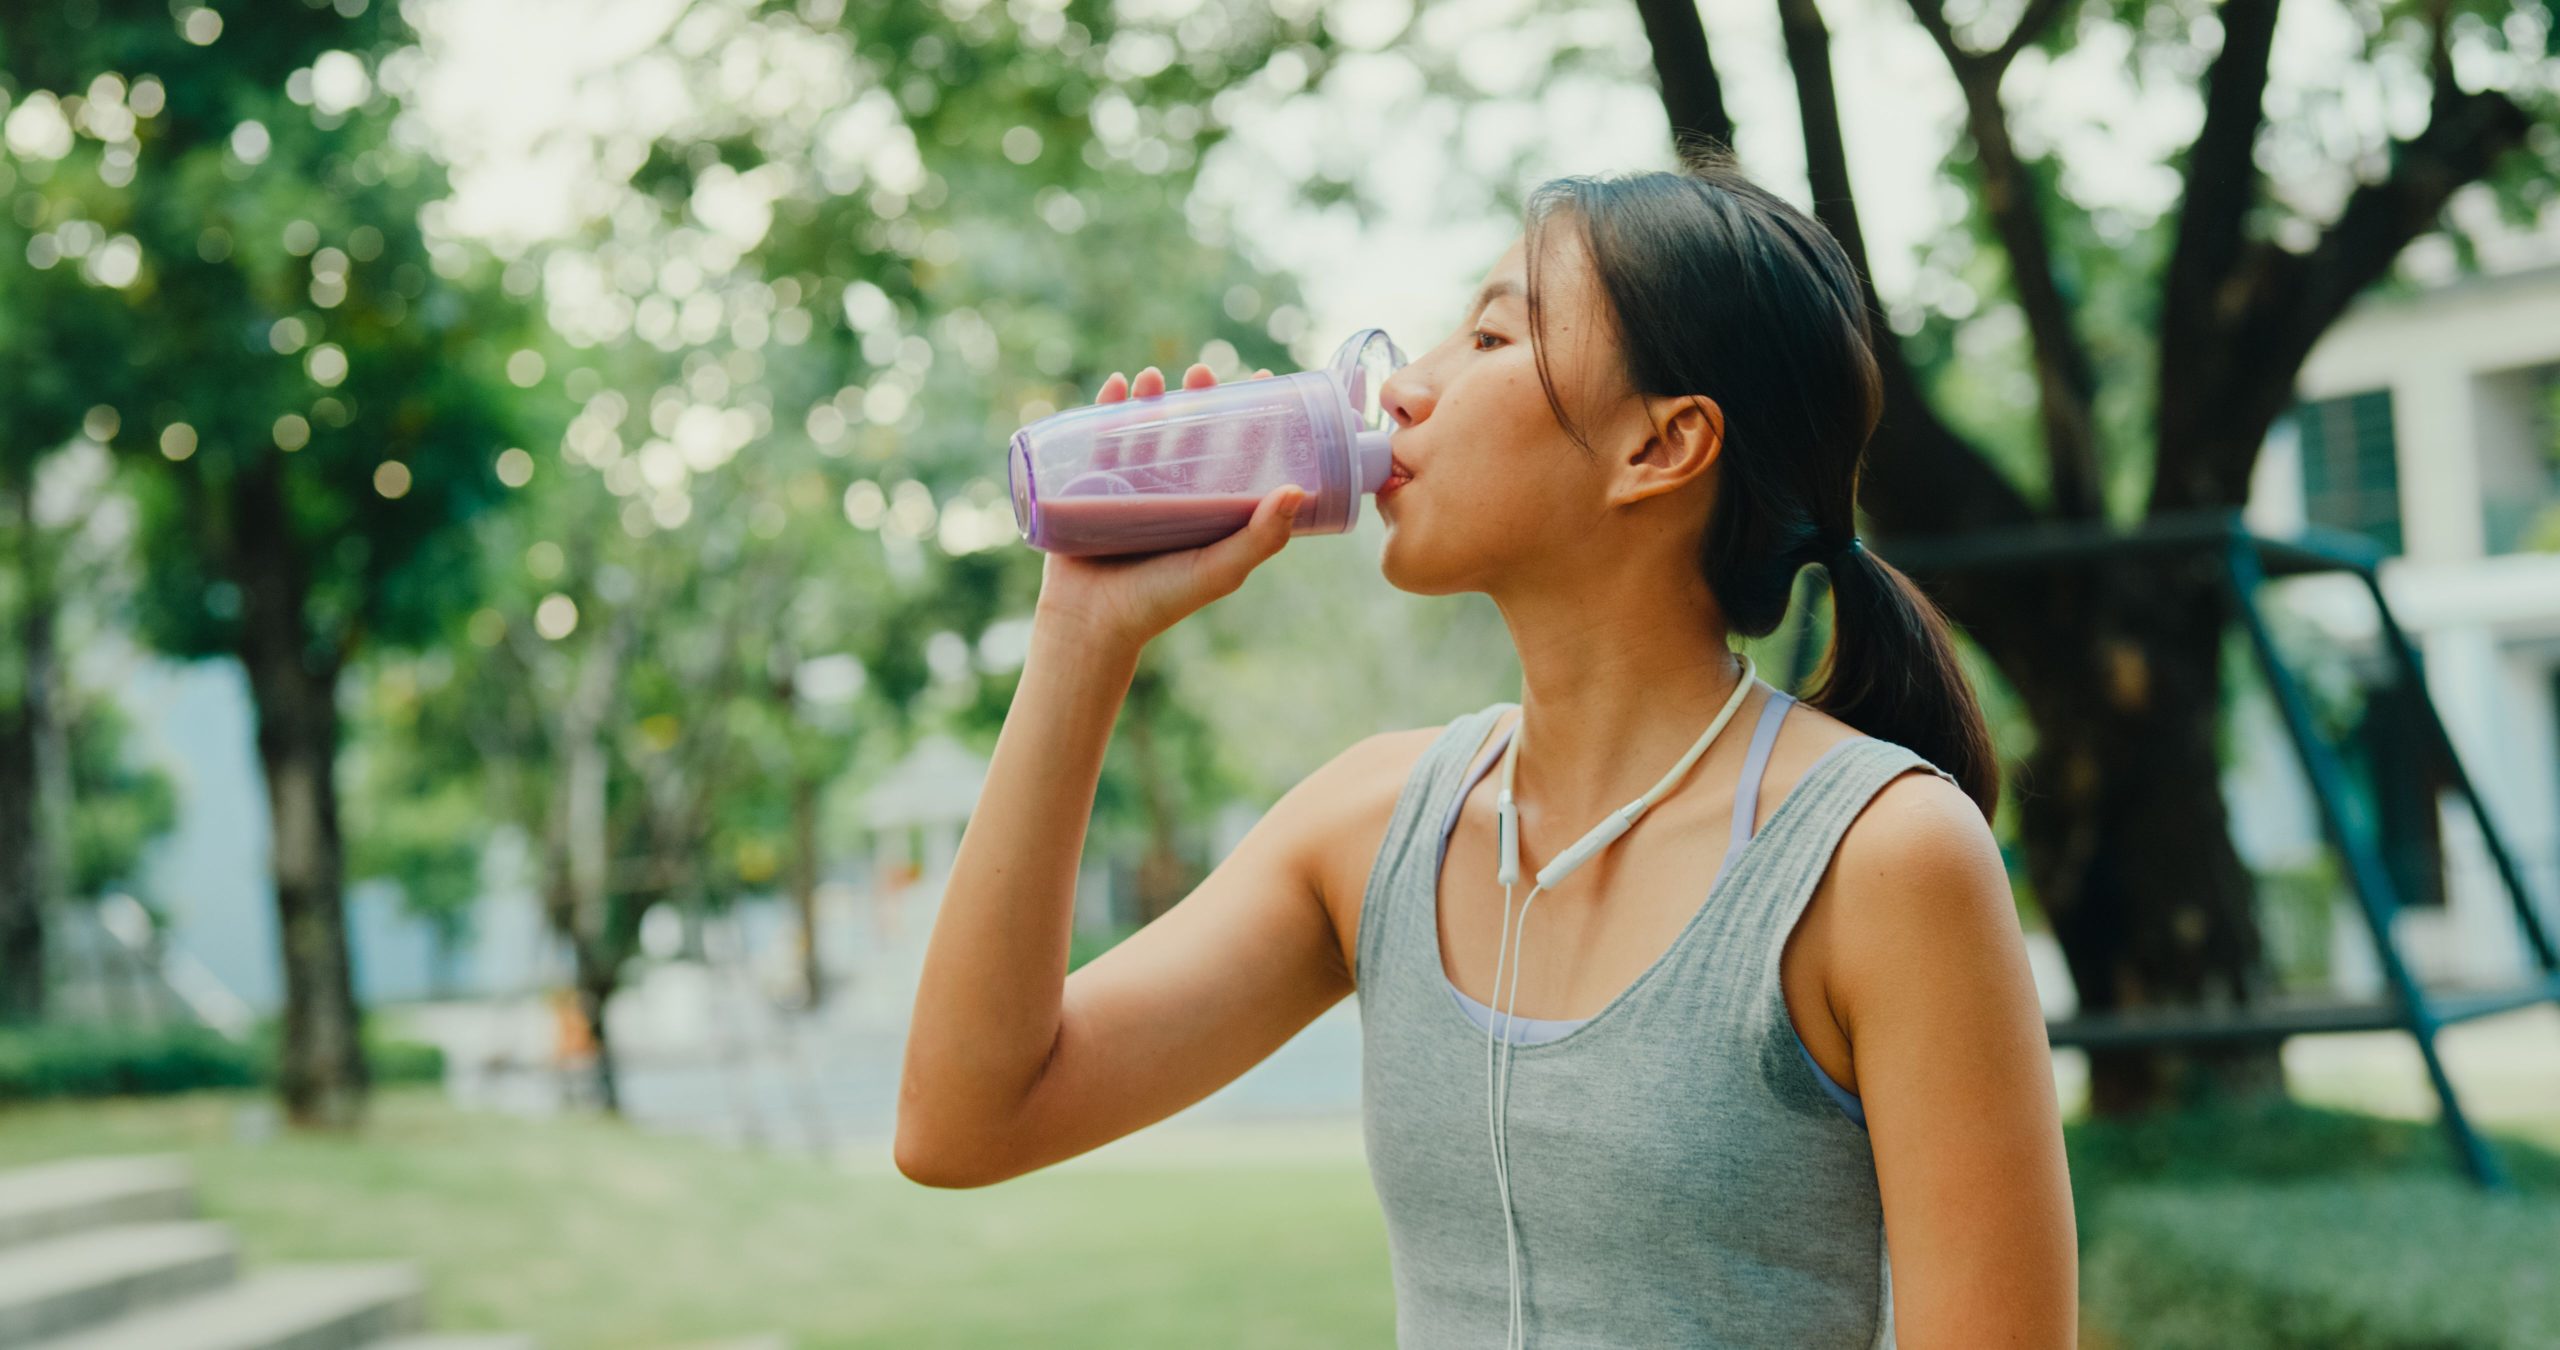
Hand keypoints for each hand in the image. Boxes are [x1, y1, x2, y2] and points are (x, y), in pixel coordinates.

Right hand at [1032, 362, 1296, 652]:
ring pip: (1144, 430)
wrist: (1091, 623)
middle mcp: (1173, 495)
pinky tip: (1114, 385)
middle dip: (1196, 397)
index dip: (1250, 416)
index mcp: (1209, 509)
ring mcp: (1131, 490)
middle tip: (1202, 373)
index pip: (1236, 452)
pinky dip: (1104, 410)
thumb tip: (1297, 490)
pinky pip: (1099, 441)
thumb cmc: (1161, 601)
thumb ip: (1260, 538)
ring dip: (1150, 397)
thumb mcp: (1219, 570)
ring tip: (1153, 377)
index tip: (1261, 380)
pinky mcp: (1092, 489)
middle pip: (1190, 432)